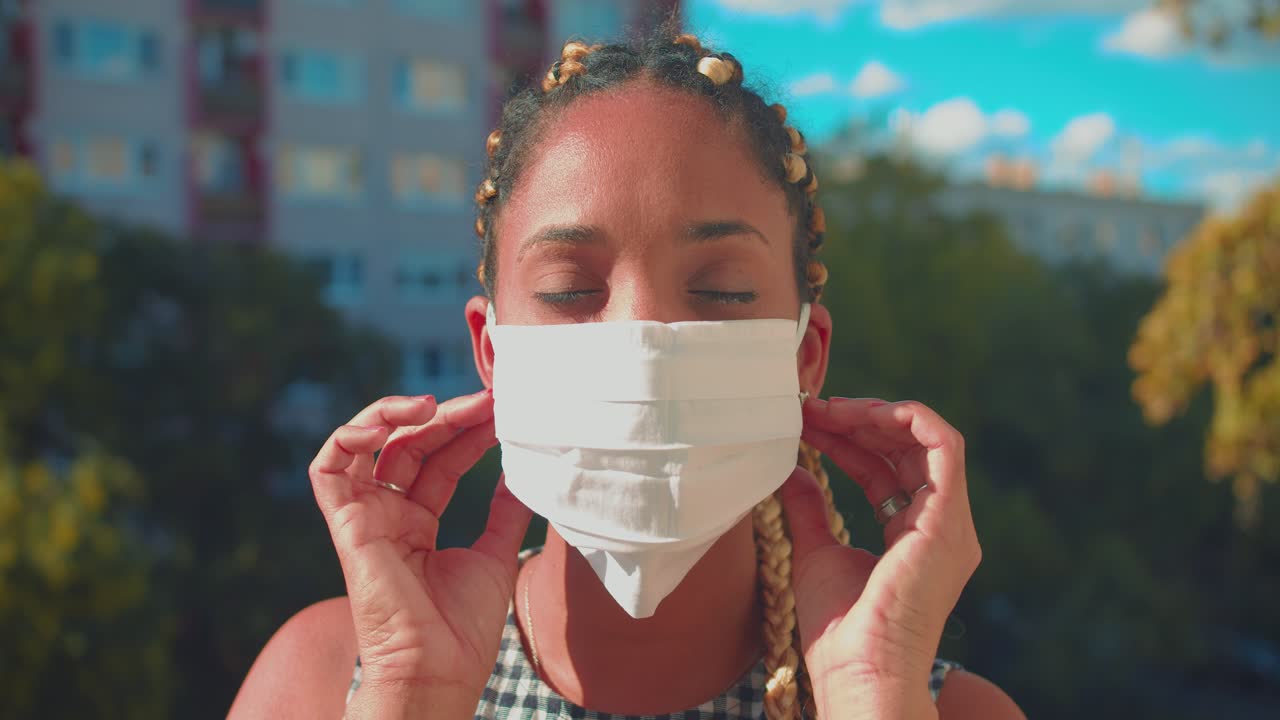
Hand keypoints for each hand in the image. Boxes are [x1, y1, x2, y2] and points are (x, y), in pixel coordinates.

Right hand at [308, 390, 531, 718]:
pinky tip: (390, 423)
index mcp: (417, 523)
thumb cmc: (463, 627)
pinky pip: (329, 468)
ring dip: (397, 414)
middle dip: (447, 416)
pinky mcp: (345, 525)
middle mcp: (387, 515)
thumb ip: (504, 511)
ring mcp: (364, 518)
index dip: (467, 432)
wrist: (439, 667)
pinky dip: (350, 437)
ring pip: (367, 445)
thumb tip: (522, 473)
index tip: (501, 412)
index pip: (439, 460)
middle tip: (487, 399)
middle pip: (409, 445)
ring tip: (438, 403)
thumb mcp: (495, 554)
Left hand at [780, 397, 980, 719]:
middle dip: (858, 421)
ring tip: (828, 408)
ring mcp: (949, 523)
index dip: (847, 441)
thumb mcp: (815, 553)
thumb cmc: (839, 630)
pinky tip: (866, 411)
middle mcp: (940, 526)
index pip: (885, 470)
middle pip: (905, 451)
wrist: (859, 668)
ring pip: (925, 441)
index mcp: (915, 536)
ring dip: (875, 416)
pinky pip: (944, 447)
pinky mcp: (946, 520)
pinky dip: (910, 418)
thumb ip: (810, 510)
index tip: (807, 424)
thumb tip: (794, 472)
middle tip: (812, 408)